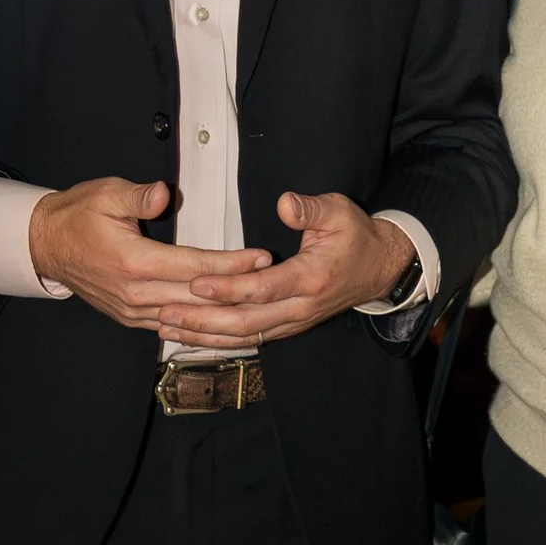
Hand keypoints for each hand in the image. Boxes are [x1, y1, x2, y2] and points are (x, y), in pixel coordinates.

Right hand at [28, 176, 270, 333]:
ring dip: (224, 314)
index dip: (231, 264)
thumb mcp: (105, 194)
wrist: (45, 245)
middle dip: (238, 291)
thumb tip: (162, 194)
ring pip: (188, 319)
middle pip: (198, 298)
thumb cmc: (77, 215)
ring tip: (259, 307)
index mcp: (133, 263)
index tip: (260, 257)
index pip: (194, 267)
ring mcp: (132, 312)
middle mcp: (135, 294)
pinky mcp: (130, 318)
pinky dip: (200, 326)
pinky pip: (172, 327)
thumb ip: (138, 197)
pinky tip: (224, 324)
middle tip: (273, 282)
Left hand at [153, 192, 414, 344]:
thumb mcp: (339, 211)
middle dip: (203, 320)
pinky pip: (250, 340)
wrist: (379, 269)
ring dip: (205, 336)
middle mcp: (301, 308)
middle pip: (247, 322)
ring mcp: (294, 322)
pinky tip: (192, 338)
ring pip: (245, 337)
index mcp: (311, 278)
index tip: (195, 282)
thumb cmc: (355, 236)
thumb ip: (310, 209)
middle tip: (166, 313)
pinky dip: (219, 341)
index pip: (263, 288)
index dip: (228, 287)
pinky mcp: (287, 327)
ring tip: (168, 328)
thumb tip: (284, 203)